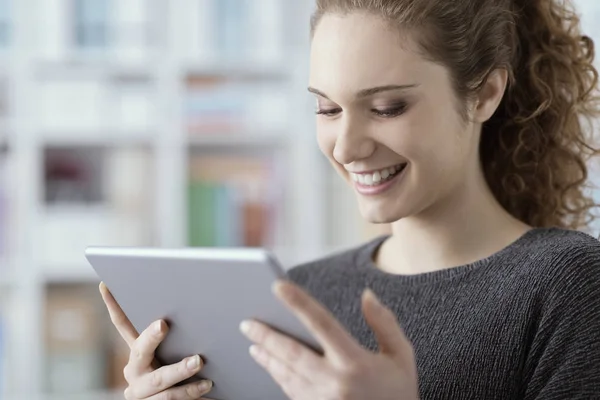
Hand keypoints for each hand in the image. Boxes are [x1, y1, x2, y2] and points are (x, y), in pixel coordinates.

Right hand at [99, 282, 213, 399]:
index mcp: (137, 352)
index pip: (121, 325)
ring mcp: (140, 392)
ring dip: (180, 370)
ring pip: (159, 380)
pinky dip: (190, 391)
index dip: (113, 305)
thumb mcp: (174, 353)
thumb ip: (177, 337)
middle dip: (151, 337)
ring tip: (199, 361)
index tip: (107, 284)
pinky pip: (170, 399)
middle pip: (140, 351)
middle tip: (163, 324)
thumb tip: (195, 304)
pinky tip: (206, 384)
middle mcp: (134, 370)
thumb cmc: (182, 374)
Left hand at [239, 281, 418, 399]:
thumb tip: (367, 295)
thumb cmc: (399, 393)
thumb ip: (384, 323)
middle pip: (292, 353)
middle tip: (247, 322)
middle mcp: (335, 382)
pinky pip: (290, 391)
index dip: (298, 302)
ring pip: (286, 374)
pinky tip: (271, 365)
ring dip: (267, 357)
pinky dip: (278, 375)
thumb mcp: (401, 356)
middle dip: (266, 335)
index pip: (321, 323)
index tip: (278, 286)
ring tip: (253, 342)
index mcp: (355, 363)